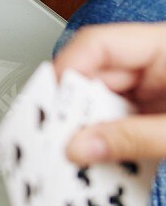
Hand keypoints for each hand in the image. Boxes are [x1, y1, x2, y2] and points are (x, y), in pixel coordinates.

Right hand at [60, 23, 165, 163]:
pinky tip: (104, 161)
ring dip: (90, 132)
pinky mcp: (155, 113)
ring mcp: (155, 89)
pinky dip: (108, 143)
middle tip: (60, 141)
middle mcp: (154, 63)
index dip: (67, 70)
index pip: (98, 44)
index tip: (51, 106)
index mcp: (164, 47)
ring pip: (102, 104)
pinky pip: (118, 123)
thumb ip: (137, 138)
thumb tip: (83, 146)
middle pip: (94, 77)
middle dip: (75, 112)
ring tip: (83, 156)